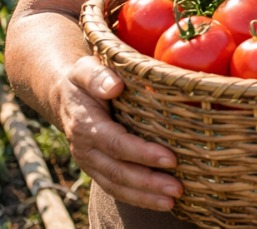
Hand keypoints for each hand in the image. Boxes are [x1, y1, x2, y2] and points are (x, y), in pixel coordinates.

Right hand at [58, 56, 181, 210]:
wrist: (63, 95)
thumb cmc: (83, 79)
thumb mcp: (85, 69)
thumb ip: (98, 77)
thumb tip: (115, 87)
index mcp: (86, 125)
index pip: (116, 144)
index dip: (142, 153)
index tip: (170, 158)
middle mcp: (86, 149)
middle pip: (118, 171)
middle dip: (148, 182)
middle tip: (178, 189)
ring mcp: (91, 162)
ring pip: (117, 185)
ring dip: (145, 196)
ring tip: (173, 201)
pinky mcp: (98, 168)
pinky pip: (116, 187)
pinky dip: (137, 198)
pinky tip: (160, 202)